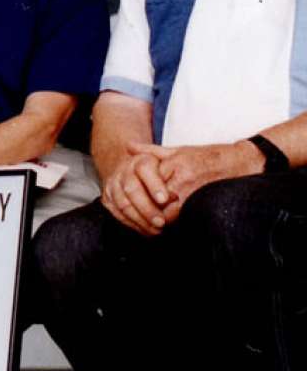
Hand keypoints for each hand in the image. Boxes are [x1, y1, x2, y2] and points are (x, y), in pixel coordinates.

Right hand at [99, 149, 176, 234]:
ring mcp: (113, 185)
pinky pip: (117, 213)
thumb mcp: (169, 163)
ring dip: (140, 220)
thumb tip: (180, 186)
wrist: (130, 171)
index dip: (155, 185)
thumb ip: (176, 171)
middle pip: (132, 190)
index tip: (165, 200)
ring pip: (123, 204)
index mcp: (141, 160)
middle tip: (161, 222)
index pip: (145, 169)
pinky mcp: (107, 198)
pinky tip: (145, 229)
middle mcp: (124, 171)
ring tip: (156, 229)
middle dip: (147, 209)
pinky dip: (132, 224)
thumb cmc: (156, 171)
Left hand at [133, 141, 260, 222]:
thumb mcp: (179, 150)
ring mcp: (194, 193)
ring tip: (156, 223)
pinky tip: (174, 224)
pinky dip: (177, 223)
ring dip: (161, 220)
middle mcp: (182, 179)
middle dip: (146, 210)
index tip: (133, 200)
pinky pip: (186, 218)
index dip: (138, 194)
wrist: (243, 161)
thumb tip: (127, 146)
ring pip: (168, 214)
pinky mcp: (205, 203)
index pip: (145, 183)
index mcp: (173, 164)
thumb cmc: (208, 156)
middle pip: (154, 201)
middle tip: (141, 217)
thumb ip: (151, 152)